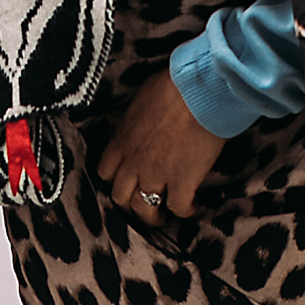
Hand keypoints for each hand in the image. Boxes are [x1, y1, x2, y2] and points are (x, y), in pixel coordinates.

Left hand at [96, 69, 224, 220]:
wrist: (200, 91)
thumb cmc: (173, 86)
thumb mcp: (140, 100)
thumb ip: (132, 120)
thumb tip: (132, 121)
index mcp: (121, 141)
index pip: (105, 172)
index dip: (114, 180)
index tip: (126, 181)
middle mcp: (133, 163)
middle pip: (120, 197)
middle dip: (129, 204)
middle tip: (142, 205)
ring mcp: (157, 175)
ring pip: (145, 210)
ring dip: (153, 217)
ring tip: (163, 217)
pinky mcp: (182, 183)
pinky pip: (179, 208)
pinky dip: (186, 212)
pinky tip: (194, 208)